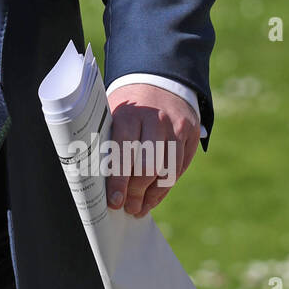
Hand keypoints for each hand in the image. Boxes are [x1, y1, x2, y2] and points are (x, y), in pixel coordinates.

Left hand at [105, 84, 199, 217]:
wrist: (159, 79)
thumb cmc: (128, 105)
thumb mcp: (113, 113)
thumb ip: (109, 140)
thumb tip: (97, 178)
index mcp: (129, 114)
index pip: (123, 153)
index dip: (119, 181)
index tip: (114, 201)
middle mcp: (155, 120)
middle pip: (149, 166)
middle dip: (137, 192)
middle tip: (128, 208)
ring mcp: (176, 127)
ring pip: (168, 171)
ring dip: (153, 195)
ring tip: (140, 208)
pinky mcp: (191, 133)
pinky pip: (180, 167)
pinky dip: (167, 186)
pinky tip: (154, 196)